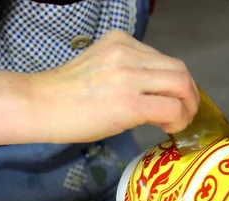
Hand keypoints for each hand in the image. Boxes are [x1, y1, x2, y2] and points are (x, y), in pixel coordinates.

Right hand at [0, 30, 198, 146]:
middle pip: (180, 70)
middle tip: (186, 113)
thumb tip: (151, 94)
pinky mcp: (129, 102)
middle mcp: (128, 53)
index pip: (164, 60)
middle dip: (190, 94)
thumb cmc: (63, 94)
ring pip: (181, 86)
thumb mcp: (99, 68)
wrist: (38, 105)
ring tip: (179, 123)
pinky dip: (178, 120)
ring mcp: (129, 76)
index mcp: (121, 42)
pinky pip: (170, 108)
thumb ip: (126, 72)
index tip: (175, 101)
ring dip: (188, 107)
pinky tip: (168, 129)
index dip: (177, 83)